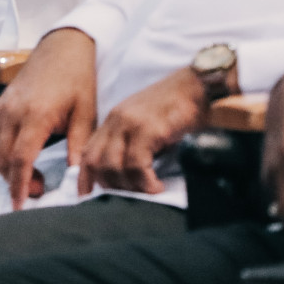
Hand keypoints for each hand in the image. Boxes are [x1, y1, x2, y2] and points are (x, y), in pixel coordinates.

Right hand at [0, 29, 99, 208]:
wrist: (63, 45)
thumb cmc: (78, 77)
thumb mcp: (86, 112)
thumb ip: (78, 145)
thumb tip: (76, 176)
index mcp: (36, 115)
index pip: (20, 159)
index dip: (19, 185)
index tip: (21, 205)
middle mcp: (13, 112)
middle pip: (1, 159)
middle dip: (14, 181)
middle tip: (38, 192)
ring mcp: (3, 108)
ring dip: (8, 169)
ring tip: (34, 177)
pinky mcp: (0, 105)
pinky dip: (4, 153)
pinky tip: (25, 157)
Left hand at [77, 67, 207, 195]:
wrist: (198, 85)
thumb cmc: (177, 108)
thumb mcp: (146, 125)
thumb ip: (132, 145)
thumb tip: (127, 177)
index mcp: (113, 120)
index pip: (88, 153)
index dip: (85, 178)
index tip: (88, 197)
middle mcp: (117, 120)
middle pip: (96, 163)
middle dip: (110, 186)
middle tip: (130, 198)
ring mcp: (131, 123)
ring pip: (114, 166)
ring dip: (130, 187)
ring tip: (148, 193)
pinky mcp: (149, 128)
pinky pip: (137, 165)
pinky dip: (146, 182)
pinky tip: (157, 187)